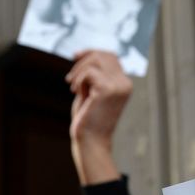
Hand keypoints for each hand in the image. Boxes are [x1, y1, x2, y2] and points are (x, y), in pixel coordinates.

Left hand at [66, 50, 130, 184]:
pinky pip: (89, 72)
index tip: (75, 56)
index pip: (111, 56)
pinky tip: (75, 92)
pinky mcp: (107, 89)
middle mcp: (125, 84)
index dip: (92, 52)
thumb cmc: (88, 121)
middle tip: (69, 78)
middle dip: (82, 61)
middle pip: (103, 54)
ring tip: (73, 87)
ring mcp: (118, 86)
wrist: (91, 142)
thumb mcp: (91, 93)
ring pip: (96, 60)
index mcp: (124, 84)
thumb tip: (85, 55)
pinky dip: (78, 80)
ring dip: (79, 71)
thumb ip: (93, 76)